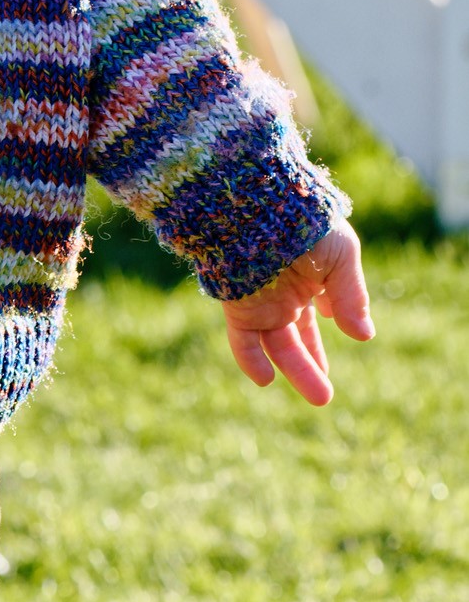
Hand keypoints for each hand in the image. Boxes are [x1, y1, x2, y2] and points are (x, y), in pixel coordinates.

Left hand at [221, 220, 374, 406]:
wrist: (256, 204)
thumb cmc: (302, 222)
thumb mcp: (340, 255)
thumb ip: (351, 294)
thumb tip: (364, 336)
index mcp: (308, 271)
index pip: (321, 304)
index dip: (334, 314)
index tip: (345, 324)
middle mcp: (282, 289)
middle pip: (297, 335)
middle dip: (311, 364)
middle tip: (325, 396)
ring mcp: (260, 299)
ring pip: (277, 344)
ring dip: (296, 369)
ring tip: (322, 397)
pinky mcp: (237, 304)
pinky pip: (242, 339)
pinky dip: (250, 360)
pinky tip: (266, 379)